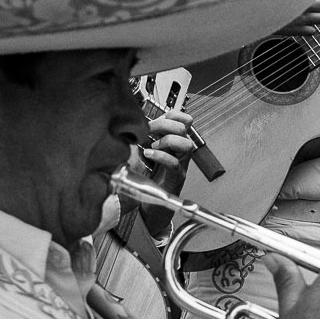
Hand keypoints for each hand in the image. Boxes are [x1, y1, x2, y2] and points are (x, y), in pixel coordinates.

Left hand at [125, 110, 194, 235]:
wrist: (146, 203)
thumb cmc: (144, 177)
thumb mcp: (142, 151)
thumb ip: (142, 137)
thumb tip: (133, 123)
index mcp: (173, 141)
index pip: (184, 119)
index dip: (172, 114)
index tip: (156, 119)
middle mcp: (180, 151)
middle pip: (185, 128)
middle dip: (166, 125)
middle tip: (150, 131)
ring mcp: (180, 164)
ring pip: (186, 144)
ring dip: (167, 141)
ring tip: (152, 146)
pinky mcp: (176, 178)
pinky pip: (175, 164)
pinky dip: (161, 156)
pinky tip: (149, 155)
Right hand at [275, 0, 319, 37]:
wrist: (253, 13)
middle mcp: (303, 4)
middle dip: (317, 6)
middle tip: (306, 6)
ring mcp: (301, 18)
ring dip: (314, 18)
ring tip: (302, 16)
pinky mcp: (296, 31)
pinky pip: (311, 32)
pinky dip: (307, 30)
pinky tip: (298, 26)